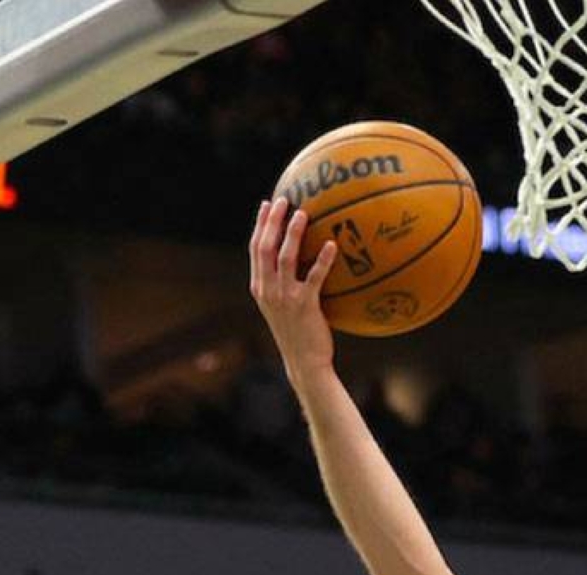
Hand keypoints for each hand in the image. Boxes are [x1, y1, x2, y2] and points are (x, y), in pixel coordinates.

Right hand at [248, 195, 336, 381]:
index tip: (266, 205)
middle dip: (272, 221)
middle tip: (283, 200)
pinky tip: (331, 245)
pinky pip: (314, 277)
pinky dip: (322, 259)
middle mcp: (268, 290)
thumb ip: (284, 285)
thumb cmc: (299, 335)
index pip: (255, 250)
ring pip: (285, 258)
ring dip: (293, 233)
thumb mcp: (283, 308)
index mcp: (260, 288)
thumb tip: (300, 261)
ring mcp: (284, 298)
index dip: (260, 225)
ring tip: (303, 214)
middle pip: (265, 248)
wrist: (304, 363)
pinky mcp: (305, 306)